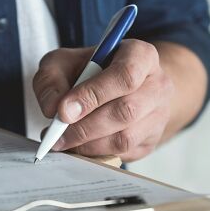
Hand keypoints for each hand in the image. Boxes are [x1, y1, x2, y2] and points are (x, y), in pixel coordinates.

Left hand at [32, 39, 174, 161]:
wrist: (118, 87)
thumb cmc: (91, 70)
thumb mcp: (64, 62)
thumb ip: (51, 80)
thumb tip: (53, 109)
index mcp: (141, 56)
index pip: (125, 75)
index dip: (93, 95)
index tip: (64, 111)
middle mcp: (157, 85)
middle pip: (126, 111)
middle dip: (86, 127)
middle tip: (57, 134)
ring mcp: (158, 115)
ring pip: (125, 138)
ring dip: (89, 144)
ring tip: (65, 141)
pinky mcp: (151, 140)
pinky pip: (124, 154)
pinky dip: (96, 154)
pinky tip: (80, 145)